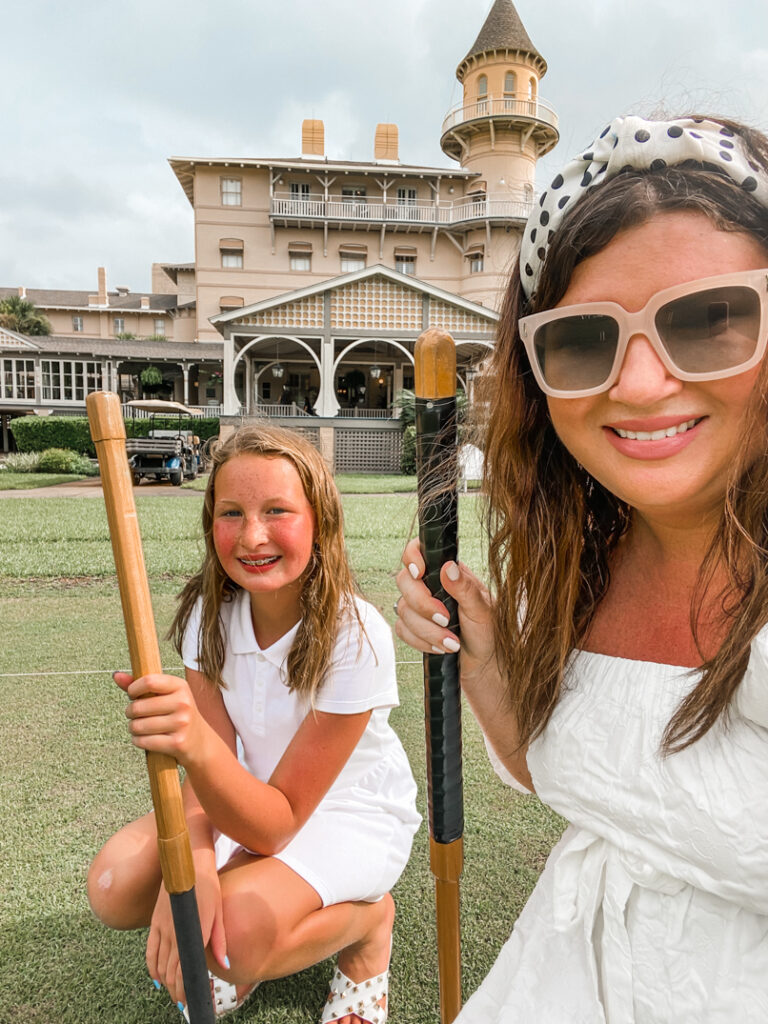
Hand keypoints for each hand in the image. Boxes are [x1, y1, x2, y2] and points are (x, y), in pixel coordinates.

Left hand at [113, 671, 207, 764]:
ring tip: (140, 727)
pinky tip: (144, 739)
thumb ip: (140, 685)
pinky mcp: (177, 743)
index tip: (133, 695)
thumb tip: (116, 675)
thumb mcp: (165, 695)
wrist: (199, 741)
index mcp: (180, 686)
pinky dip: (138, 741)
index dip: (133, 689)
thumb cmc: (176, 714)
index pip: (149, 681)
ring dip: (133, 728)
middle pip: (138, 706)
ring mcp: (182, 723)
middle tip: (135, 715)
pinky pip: (143, 741)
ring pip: (138, 726)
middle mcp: (183, 703)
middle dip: (130, 712)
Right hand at [146, 867, 227, 1005]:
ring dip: (164, 982)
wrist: (188, 862)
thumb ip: (219, 941)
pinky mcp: (154, 921)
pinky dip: (152, 967)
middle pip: (171, 972)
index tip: (190, 1001)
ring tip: (172, 992)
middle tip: (182, 1001)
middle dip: (176, 990)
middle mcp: (174, 932)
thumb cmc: (209, 885)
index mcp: (193, 931)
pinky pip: (149, 950)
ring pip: (159, 964)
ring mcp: (162, 927)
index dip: (185, 989)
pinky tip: (157, 977)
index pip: (184, 970)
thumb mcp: (219, 911)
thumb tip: (225, 965)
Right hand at [394, 538, 495, 682]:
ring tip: (452, 642)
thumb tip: (449, 568)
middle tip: (445, 619)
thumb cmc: (489, 632)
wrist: (485, 663)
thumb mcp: (483, 609)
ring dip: (427, 630)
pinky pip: (403, 630)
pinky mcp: (413, 627)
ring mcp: (419, 606)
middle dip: (422, 604)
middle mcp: (430, 585)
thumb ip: (465, 588)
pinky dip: (421, 642)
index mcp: (448, 573)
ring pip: (403, 610)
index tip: (419, 572)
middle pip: (405, 581)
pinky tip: (441, 648)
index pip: (420, 550)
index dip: (412, 557)